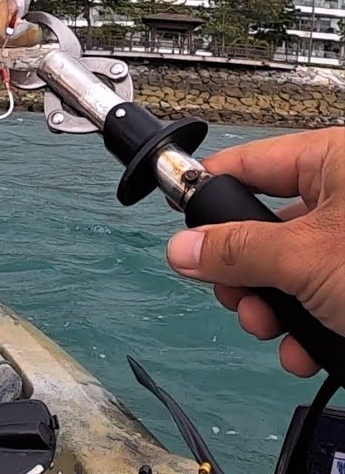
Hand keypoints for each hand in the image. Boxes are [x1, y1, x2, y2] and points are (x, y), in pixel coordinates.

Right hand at [166, 127, 344, 376]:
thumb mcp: (304, 259)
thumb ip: (234, 251)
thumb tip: (182, 249)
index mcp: (335, 160)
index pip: (246, 163)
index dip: (207, 195)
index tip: (180, 227)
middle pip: (264, 223)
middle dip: (244, 273)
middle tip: (237, 300)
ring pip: (290, 266)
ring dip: (273, 308)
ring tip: (273, 331)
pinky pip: (322, 293)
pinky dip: (308, 325)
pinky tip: (306, 349)